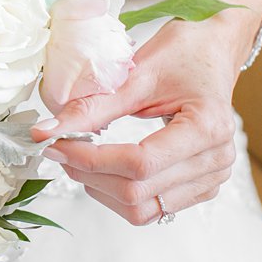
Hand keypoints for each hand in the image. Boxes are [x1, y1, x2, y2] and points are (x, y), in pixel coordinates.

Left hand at [30, 13, 249, 225]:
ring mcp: (212, 178)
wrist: (215, 52)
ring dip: (102, 189)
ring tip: (81, 160)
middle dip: (90, 175)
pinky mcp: (202, 187)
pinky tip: (105, 169)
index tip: (58, 144)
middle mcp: (216, 159)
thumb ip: (93, 107)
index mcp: (207, 127)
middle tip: (61, 150)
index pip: (139, 163)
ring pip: (143, 210)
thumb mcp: (137, 74)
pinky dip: (121, 194)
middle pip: (137, 192)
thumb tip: (45, 131)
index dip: (91, 159)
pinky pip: (154, 208)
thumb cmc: (184, 53)